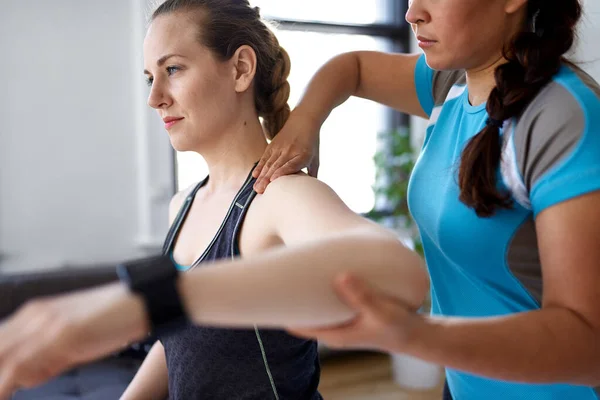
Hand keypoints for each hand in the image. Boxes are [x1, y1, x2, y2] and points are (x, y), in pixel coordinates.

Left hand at [0, 283, 147, 398]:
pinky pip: (19, 366)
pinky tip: (7, 393)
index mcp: (34, 313)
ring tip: (4, 393)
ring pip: (1, 359)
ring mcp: (45, 325)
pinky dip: (7, 385)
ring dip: (0, 382)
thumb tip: (27, 378)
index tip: (2, 383)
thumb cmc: (112, 319)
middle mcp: (34, 315)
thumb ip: (48, 356)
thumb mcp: (72, 338)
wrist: (139, 302)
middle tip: (2, 390)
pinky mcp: (59, 336)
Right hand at [253, 109, 320, 192]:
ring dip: (262, 176)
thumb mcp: (315, 158)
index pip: (291, 165)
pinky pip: (265, 157)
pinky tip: (255, 175)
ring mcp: (280, 147)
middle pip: (277, 166)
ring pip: (269, 163)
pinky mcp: (273, 145)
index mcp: (303, 155)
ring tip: (256, 188)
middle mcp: (290, 151)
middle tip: (260, 191)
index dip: (281, 172)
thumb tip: (311, 189)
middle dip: (267, 179)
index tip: (273, 180)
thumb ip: (312, 174)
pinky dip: (259, 167)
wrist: (304, 121)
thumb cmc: (311, 143)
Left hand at [288, 273, 421, 352]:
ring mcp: (341, 320)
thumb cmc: (398, 326)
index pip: (298, 326)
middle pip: (302, 314)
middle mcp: (334, 328)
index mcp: (335, 334)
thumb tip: (340, 277)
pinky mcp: (349, 311)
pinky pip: (328, 300)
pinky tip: (321, 269)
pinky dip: (322, 288)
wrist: (416, 334)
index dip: (282, 312)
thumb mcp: (381, 311)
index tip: (271, 292)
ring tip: (295, 265)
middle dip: (290, 297)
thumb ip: (362, 295)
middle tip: (279, 270)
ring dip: (306, 291)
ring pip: (314, 306)